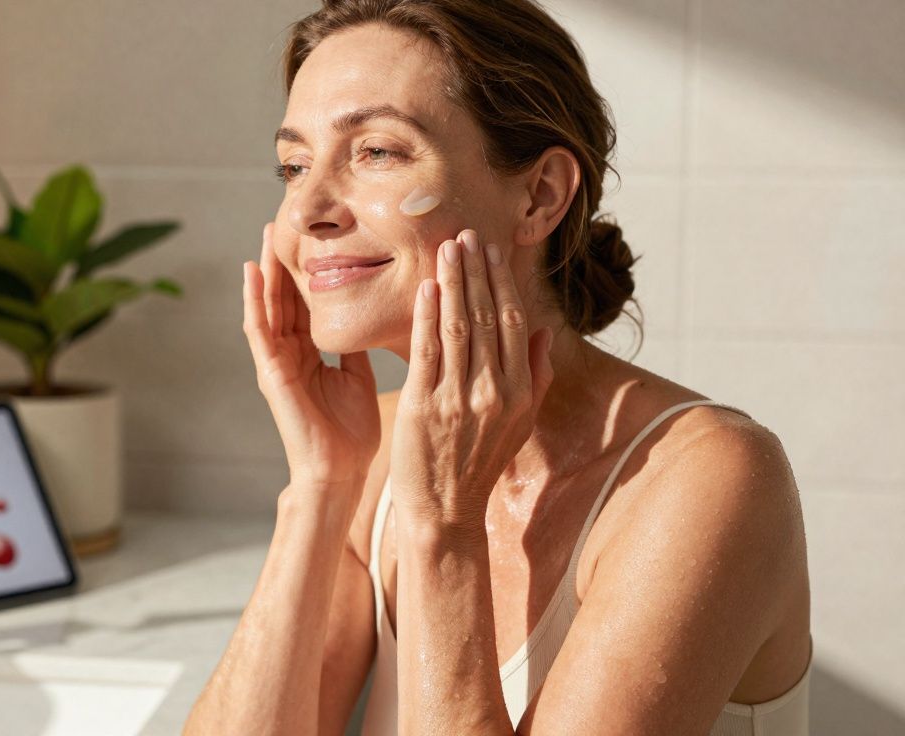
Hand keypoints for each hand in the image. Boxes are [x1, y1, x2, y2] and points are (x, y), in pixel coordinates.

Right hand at [242, 222, 380, 496]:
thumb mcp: (358, 375)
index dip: (308, 268)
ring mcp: (275, 361)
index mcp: (310, 352)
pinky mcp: (269, 372)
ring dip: (266, 269)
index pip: (306, 301)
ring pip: (267, 305)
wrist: (339, 470)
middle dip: (285, 259)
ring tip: (267, 232)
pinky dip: (253, 298)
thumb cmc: (350, 431)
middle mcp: (288, 352)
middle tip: (286, 218)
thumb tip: (368, 317)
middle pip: (284, 296)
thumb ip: (355, 346)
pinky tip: (252, 269)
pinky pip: (258, 328)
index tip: (316, 234)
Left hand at [389, 229, 555, 537]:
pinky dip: (427, 317)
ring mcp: (458, 400)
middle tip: (465, 234)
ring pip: (458, 328)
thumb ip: (535, 375)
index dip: (500, 283)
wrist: (446, 513)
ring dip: (452, 283)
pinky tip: (426, 289)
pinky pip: (427, 353)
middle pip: (486, 318)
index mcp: (519, 393)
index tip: (490, 251)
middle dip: (475, 272)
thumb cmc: (480, 465)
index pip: (512, 323)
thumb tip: (543, 330)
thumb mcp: (520, 424)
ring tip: (446, 249)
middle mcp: (493, 392)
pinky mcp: (424, 407)